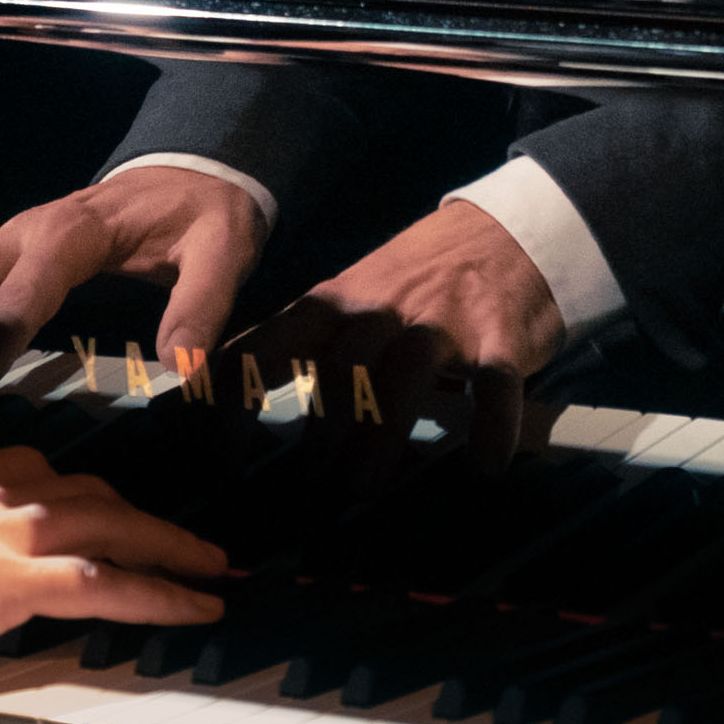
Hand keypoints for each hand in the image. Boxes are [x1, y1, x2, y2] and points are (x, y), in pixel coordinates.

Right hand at [0, 166, 269, 396]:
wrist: (194, 172)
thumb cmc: (207, 216)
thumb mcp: (223, 252)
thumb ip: (203, 304)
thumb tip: (181, 367)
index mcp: (81, 230)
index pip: (33, 280)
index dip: (2, 328)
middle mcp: (31, 230)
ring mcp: (11, 238)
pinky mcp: (6, 250)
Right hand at [0, 447, 224, 666]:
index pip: (48, 477)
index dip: (89, 498)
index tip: (113, 508)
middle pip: (96, 496)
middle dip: (149, 520)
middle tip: (192, 541)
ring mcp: (12, 534)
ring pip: (116, 529)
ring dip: (172, 551)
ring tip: (213, 570)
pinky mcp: (15, 581)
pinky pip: (106, 585)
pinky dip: (158, 595)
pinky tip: (192, 608)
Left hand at [223, 199, 564, 483]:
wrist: (502, 231)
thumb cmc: (413, 280)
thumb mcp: (347, 297)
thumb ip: (296, 337)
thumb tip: (221, 382)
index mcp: (333, 303)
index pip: (265, 349)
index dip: (235, 404)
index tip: (221, 461)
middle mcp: (383, 309)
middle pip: (340, 371)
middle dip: (321, 437)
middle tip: (312, 493)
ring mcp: (443, 321)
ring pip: (402, 377)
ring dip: (378, 438)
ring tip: (365, 489)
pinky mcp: (500, 335)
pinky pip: (492, 385)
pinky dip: (487, 430)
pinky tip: (480, 469)